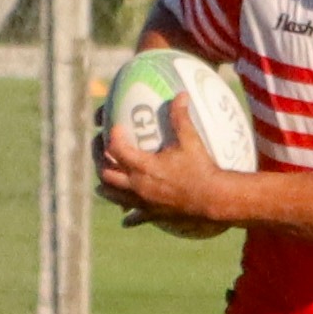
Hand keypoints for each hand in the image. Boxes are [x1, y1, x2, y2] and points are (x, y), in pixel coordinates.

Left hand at [94, 94, 228, 237]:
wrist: (213, 199)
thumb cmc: (201, 169)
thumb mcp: (191, 141)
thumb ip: (181, 117)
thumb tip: (181, 95)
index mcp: (143, 166)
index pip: (116, 148)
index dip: (113, 135)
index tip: (117, 127)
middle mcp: (137, 185)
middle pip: (106, 173)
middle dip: (100, 160)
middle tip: (102, 150)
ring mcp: (143, 202)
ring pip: (114, 196)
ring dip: (107, 187)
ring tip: (103, 182)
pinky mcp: (153, 215)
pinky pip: (135, 217)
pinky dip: (129, 216)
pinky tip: (125, 218)